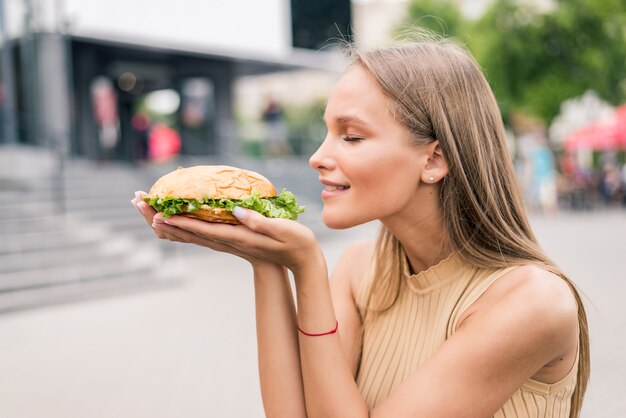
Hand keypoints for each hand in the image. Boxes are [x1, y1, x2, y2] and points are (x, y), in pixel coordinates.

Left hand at [131, 191, 321, 271]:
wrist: (300, 260)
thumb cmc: (294, 242)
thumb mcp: (280, 230)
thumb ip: (258, 222)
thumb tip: (237, 211)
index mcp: (236, 237)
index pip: (201, 229)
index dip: (177, 220)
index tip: (155, 213)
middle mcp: (226, 241)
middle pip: (186, 232)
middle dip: (160, 218)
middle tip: (136, 202)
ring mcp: (225, 242)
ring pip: (188, 234)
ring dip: (164, 222)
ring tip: (144, 210)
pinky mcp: (228, 240)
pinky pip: (197, 234)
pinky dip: (179, 227)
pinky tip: (170, 222)